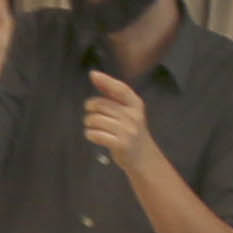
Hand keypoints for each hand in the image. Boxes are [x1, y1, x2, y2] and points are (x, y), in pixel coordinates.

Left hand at [81, 70, 168, 184]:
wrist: (144, 157)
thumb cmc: (130, 131)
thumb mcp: (128, 112)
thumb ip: (112, 95)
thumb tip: (95, 75)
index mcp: (135, 105)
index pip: (120, 89)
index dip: (106, 81)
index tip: (93, 74)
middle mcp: (133, 116)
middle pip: (101, 105)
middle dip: (90, 110)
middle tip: (91, 116)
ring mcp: (128, 131)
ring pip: (96, 120)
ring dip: (88, 124)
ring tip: (92, 127)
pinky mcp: (121, 144)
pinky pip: (96, 134)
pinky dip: (90, 134)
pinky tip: (93, 136)